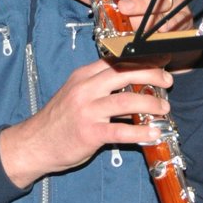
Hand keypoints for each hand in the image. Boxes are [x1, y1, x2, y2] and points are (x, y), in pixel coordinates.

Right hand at [0, 59, 173, 187]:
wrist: (35, 143)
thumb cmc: (58, 120)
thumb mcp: (75, 94)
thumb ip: (98, 87)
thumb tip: (130, 86)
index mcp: (82, 76)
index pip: (115, 60)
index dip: (139, 59)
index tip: (158, 61)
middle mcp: (85, 89)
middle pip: (124, 73)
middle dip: (151, 74)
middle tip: (167, 81)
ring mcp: (87, 111)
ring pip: (126, 101)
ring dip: (150, 103)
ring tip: (164, 108)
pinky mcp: (89, 133)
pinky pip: (121, 131)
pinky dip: (141, 132)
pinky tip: (153, 133)